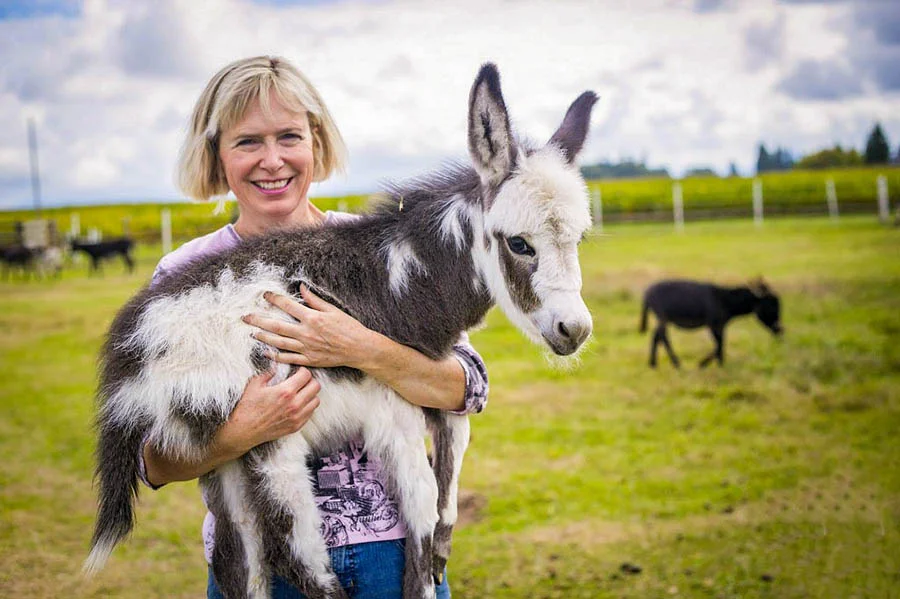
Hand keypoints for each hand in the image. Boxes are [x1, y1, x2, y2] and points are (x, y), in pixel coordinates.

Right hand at [217, 366, 320, 453]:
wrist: (244, 430)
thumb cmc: (247, 407)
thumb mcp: (255, 384)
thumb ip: (268, 373)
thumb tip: (276, 365)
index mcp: (285, 391)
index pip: (306, 375)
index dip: (303, 371)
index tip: (298, 372)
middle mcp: (294, 404)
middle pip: (316, 387)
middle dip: (310, 381)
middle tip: (302, 381)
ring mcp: (297, 417)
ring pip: (316, 400)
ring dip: (310, 395)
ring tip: (301, 393)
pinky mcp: (296, 426)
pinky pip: (311, 413)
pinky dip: (307, 407)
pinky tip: (298, 404)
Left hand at [242, 285, 375, 368]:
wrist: (359, 348)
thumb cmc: (349, 327)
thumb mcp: (333, 310)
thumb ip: (314, 300)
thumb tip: (301, 288)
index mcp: (312, 318)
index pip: (287, 306)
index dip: (274, 299)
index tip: (264, 295)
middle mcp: (306, 333)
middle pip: (276, 326)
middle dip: (259, 320)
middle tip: (245, 317)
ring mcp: (306, 348)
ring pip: (279, 343)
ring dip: (263, 338)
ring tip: (252, 333)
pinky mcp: (309, 360)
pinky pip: (288, 359)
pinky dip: (276, 356)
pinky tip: (266, 352)